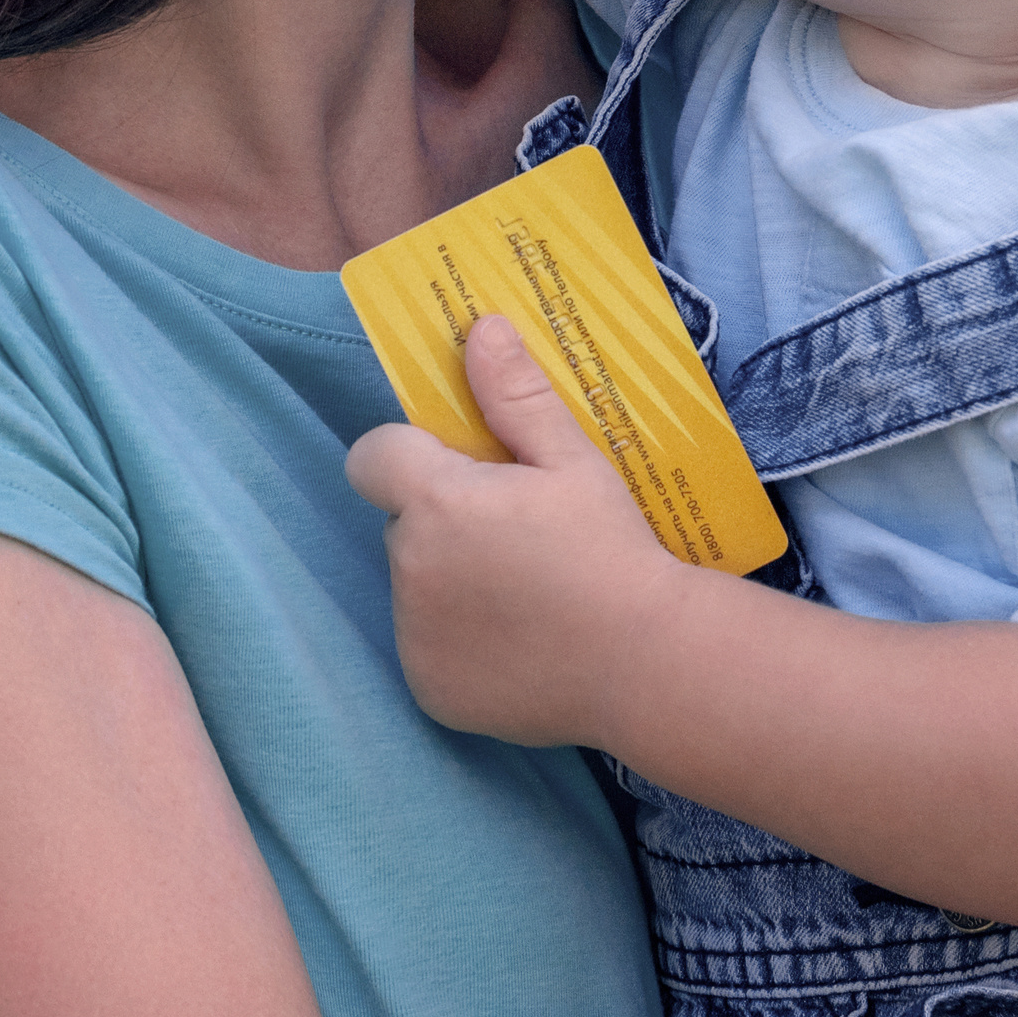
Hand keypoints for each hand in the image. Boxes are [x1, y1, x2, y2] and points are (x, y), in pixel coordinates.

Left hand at [345, 314, 687, 744]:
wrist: (644, 662)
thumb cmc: (610, 549)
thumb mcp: (573, 461)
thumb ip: (515, 396)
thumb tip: (480, 327)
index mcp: (438, 503)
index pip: (373, 457)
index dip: (409, 454)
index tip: (462, 467)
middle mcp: (410, 569)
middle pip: (404, 522)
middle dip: (444, 518)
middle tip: (518, 530)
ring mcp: (413, 637)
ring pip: (415, 584)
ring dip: (451, 577)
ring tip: (526, 587)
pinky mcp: (426, 689)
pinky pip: (427, 645)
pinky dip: (459, 638)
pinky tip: (518, 637)